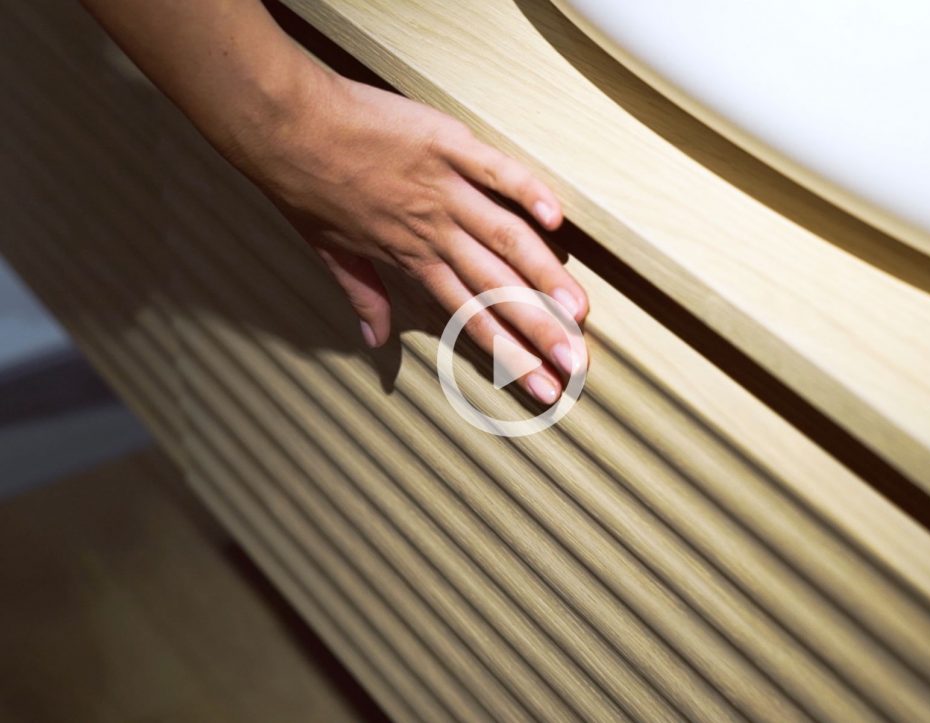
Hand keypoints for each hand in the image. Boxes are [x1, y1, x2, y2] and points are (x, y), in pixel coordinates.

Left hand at [233, 66, 588, 404]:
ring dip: (545, 277)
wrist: (286, 129)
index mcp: (412, 260)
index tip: (542, 384)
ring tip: (578, 310)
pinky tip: (558, 218)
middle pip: (499, 290)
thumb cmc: (307, 190)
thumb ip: (363, 296)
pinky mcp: (449, 146)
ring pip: (507, 239)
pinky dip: (528, 191)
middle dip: (542, 331)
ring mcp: (445, 189)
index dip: (511, 354)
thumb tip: (374, 342)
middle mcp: (435, 234)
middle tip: (577, 363)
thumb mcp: (330, 253)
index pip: (471, 318)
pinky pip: (497, 171)